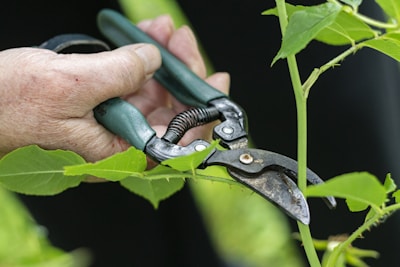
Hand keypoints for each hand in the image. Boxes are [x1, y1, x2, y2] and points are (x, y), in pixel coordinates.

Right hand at [0, 15, 229, 161]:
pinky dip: (140, 60)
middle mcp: (120, 143)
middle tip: (181, 40)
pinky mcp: (103, 107)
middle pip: (169, 111)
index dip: (202, 111)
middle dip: (179, 71)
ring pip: (152, 93)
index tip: (215, 82)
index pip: (177, 140)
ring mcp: (113, 125)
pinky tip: (145, 39)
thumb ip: (120, 73)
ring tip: (162, 31)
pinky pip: (132, 84)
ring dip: (161, 60)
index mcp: (117, 152)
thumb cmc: (11, 106)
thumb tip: (153, 60)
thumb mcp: (70, 85)